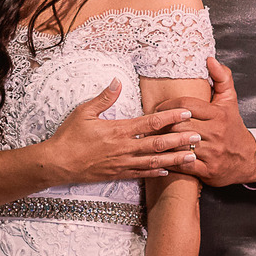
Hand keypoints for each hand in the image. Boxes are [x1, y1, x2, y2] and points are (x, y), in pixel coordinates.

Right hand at [44, 78, 199, 183]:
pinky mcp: (117, 174)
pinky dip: (155, 172)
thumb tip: (117, 81)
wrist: (57, 164)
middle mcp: (124, 148)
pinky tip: (169, 171)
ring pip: (154, 161)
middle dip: (180, 140)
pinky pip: (141, 174)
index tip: (186, 113)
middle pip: (158, 144)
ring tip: (192, 157)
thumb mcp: (83, 112)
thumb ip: (103, 98)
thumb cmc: (69, 136)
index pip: (150, 122)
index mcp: (118, 130)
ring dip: (174, 159)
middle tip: (199, 137)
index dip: (170, 117)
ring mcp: (122, 163)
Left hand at [156, 58, 255, 185]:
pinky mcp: (208, 170)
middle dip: (162, 125)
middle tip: (150, 124)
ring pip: (178, 146)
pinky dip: (169, 162)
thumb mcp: (230, 101)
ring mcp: (211, 153)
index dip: (168, 105)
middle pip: (179, 125)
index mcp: (218, 114)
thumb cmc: (232, 128)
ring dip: (162, 143)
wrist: (246, 159)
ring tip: (151, 139)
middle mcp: (215, 133)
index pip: (186, 105)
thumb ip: (221, 78)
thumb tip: (210, 59)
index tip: (159, 108)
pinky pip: (182, 166)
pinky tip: (161, 158)